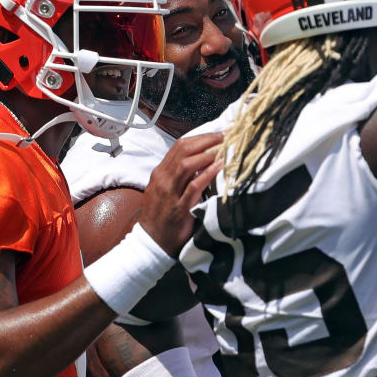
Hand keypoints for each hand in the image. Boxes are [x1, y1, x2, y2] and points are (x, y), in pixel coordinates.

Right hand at [140, 132, 222, 256]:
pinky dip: (206, 175)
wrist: (150, 241)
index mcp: (161, 173)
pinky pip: (193, 187)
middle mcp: (163, 179)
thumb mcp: (165, 190)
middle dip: (206, 140)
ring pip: (186, 165)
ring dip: (207, 154)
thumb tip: (202, 162)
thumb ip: (178, 176)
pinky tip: (219, 167)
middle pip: (184, 150)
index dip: (200, 137)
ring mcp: (170, 193)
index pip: (180, 146)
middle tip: (226, 136)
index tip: (217, 134)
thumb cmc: (161, 215)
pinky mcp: (178, 209)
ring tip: (224, 148)